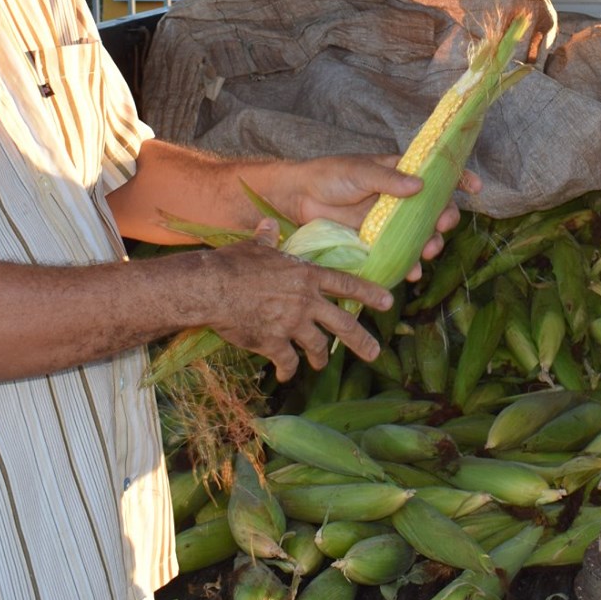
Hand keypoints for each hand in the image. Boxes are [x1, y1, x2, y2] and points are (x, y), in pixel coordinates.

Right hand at [188, 222, 395, 380]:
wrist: (212, 288)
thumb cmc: (233, 264)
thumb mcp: (255, 247)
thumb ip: (268, 238)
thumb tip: (268, 224)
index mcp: (306, 276)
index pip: (346, 285)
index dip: (369, 294)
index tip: (388, 302)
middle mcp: (306, 301)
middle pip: (343, 323)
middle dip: (361, 341)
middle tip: (374, 353)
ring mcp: (292, 324)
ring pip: (318, 346)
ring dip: (321, 357)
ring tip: (321, 364)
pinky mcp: (274, 343)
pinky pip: (288, 361)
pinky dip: (289, 370)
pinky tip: (286, 375)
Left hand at [261, 155, 482, 264]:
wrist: (299, 198)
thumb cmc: (330, 176)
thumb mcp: (360, 171)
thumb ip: (389, 180)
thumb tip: (419, 185)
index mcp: (401, 174)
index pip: (436, 174)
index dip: (459, 179)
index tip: (475, 188)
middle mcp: (400, 199)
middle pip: (435, 210)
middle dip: (446, 219)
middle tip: (443, 226)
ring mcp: (390, 222)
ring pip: (421, 235)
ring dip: (431, 244)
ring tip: (428, 252)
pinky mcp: (377, 243)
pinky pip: (400, 255)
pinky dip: (409, 265)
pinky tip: (412, 272)